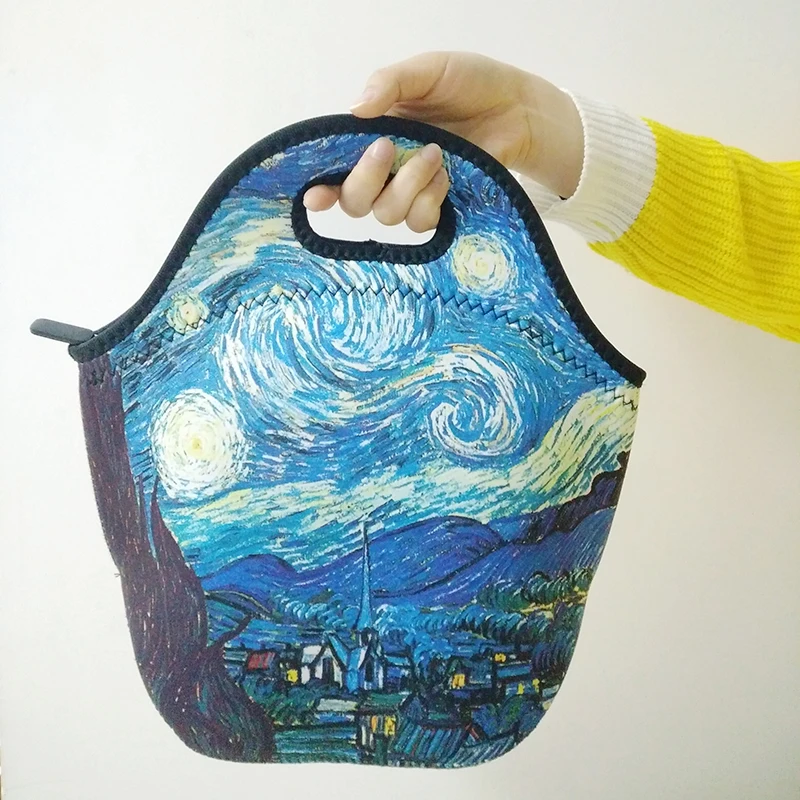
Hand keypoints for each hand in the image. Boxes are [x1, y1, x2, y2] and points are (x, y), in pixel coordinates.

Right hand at [303, 51, 583, 231]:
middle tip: (389, 148)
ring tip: (436, 154)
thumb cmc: (470, 82)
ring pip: (387, 214)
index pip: (334, 167)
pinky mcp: (438, 206)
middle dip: (366, 179)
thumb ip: (389, 84)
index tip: (313, 196)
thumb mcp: (427, 70)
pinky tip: (447, 175)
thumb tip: (355, 109)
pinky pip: (420, 222)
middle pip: (354, 201)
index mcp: (372, 135)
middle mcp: (385, 169)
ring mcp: (411, 191)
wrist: (516, 106)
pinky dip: (431, 200)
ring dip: (408, 186)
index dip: (319, 187)